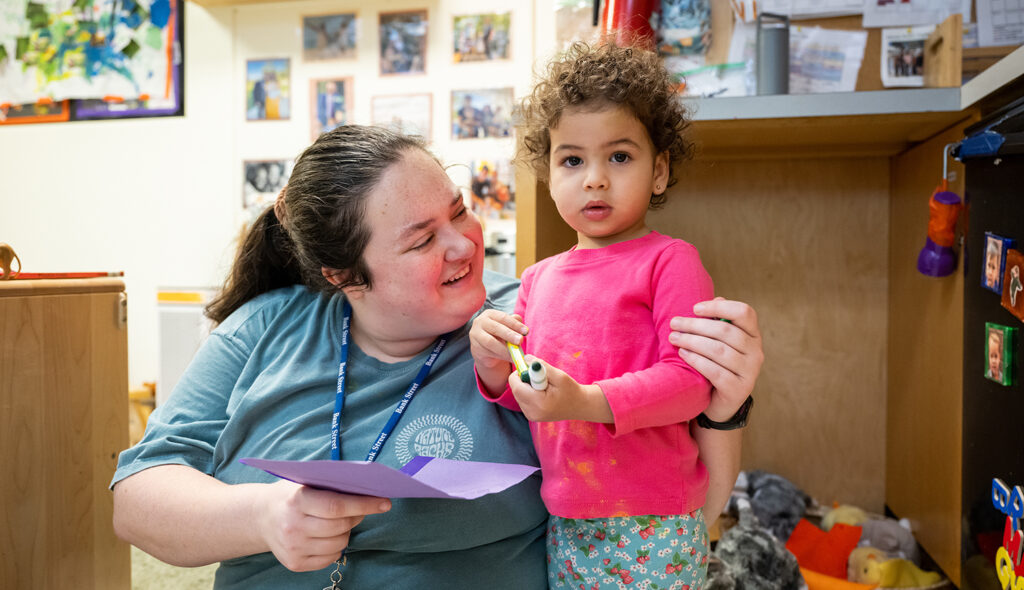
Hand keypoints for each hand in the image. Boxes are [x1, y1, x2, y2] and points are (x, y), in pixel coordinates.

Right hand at [254, 480, 390, 571]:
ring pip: (338, 544)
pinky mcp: (295, 563)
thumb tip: (368, 488)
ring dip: (347, 532)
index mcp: (297, 501)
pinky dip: (336, 547)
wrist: (260, 517)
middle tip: (360, 509)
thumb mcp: (306, 482)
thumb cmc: (292, 495)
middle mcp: (293, 526)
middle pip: (340, 526)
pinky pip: (330, 558)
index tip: (385, 502)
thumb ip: (332, 484)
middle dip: (357, 517)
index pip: (336, 506)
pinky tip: (328, 536)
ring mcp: (293, 547)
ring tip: (340, 522)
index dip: (364, 504)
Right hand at [469, 310, 527, 394]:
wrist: (485, 348)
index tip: (526, 331)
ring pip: (491, 342)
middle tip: (520, 341)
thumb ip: (514, 323)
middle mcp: (480, 322)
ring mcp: (476, 336)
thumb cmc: (499, 334)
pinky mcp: (476, 348)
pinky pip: (489, 352)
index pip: (503, 317)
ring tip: (516, 353)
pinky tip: (510, 358)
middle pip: (496, 328)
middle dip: (509, 334)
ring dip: (505, 348)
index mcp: (490, 314)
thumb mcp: (507, 327)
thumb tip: (522, 326)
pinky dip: (502, 356)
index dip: (515, 324)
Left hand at [509, 357, 612, 422]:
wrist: (580, 406)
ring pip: (517, 395)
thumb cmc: (571, 390)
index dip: (520, 373)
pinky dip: (528, 393)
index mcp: (539, 403)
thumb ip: (540, 366)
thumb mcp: (559, 375)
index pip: (516, 386)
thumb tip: (525, 359)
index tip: (530, 368)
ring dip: (526, 386)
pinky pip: (522, 400)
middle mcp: (532, 412)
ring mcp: (531, 416)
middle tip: (539, 377)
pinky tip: (541, 393)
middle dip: (523, 379)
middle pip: (515, 390)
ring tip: (543, 386)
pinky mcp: (531, 416)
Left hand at [669, 298, 762, 421]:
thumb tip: (717, 297)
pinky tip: (683, 354)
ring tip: (674, 338)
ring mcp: (750, 372)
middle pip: (725, 331)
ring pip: (718, 350)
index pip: (744, 312)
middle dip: (696, 325)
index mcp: (753, 335)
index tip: (695, 308)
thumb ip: (719, 322)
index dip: (719, 307)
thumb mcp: (719, 342)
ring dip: (692, 341)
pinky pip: (715, 371)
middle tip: (674, 323)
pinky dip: (696, 360)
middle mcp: (756, 352)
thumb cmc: (717, 364)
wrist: (720, 403)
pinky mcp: (738, 389)